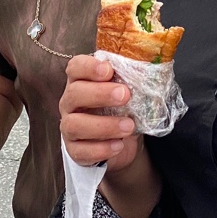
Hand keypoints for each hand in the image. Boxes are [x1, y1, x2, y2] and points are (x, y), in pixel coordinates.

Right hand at [60, 55, 139, 172]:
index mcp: (81, 81)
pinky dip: (101, 149)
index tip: (109, 70)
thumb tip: (147, 70)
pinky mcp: (74, 150)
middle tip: (125, 95)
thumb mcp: (127, 91)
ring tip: (129, 126)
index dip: (88, 67)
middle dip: (100, 94)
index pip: (75, 67)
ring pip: (74, 124)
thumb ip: (130, 79)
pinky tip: (119, 145)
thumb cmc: (120, 109)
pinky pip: (80, 151)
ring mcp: (69, 127)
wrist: (121, 141)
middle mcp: (70, 102)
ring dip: (104, 125)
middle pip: (74, 93)